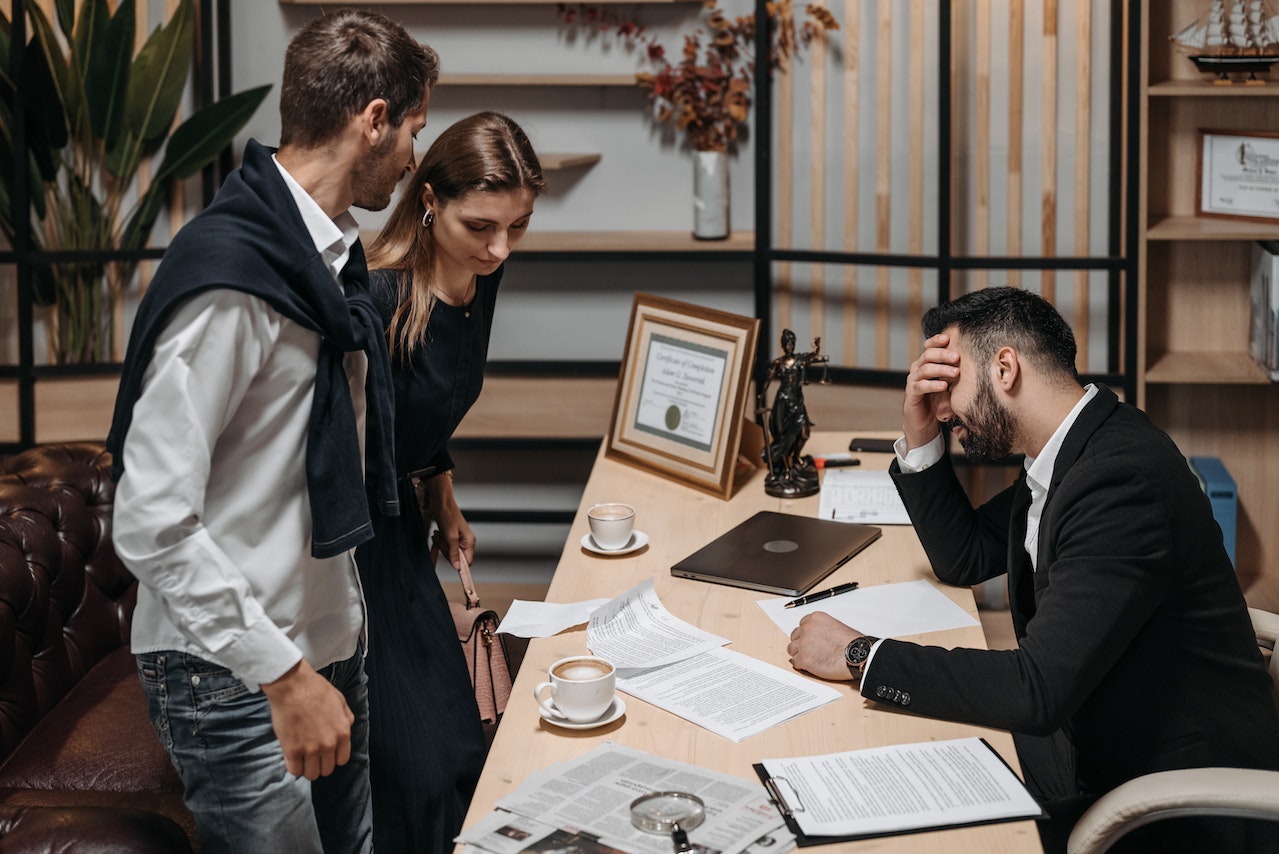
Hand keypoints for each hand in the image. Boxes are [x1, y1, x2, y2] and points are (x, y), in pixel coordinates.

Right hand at [260, 659, 353, 779]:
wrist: (293, 686)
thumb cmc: (316, 689)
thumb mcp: (340, 700)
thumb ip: (346, 717)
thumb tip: (347, 727)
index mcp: (342, 733)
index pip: (342, 760)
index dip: (333, 757)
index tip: (326, 753)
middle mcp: (329, 744)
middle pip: (327, 769)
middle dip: (320, 763)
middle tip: (312, 755)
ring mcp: (310, 749)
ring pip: (312, 774)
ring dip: (307, 768)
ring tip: (302, 758)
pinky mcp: (292, 750)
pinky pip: (295, 770)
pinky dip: (294, 767)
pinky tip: (292, 758)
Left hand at [426, 473, 474, 568]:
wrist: (441, 503)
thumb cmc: (448, 515)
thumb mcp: (451, 537)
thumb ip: (454, 553)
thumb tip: (457, 567)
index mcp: (470, 541)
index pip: (467, 561)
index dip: (458, 563)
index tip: (450, 563)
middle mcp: (465, 541)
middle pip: (456, 557)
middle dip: (446, 551)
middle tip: (442, 542)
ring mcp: (458, 539)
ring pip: (449, 552)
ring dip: (441, 545)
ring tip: (439, 535)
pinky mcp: (451, 536)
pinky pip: (445, 546)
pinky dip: (439, 542)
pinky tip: (437, 535)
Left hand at [787, 612, 863, 681]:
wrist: (858, 655)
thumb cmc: (853, 643)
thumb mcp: (836, 626)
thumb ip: (822, 629)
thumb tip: (818, 637)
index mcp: (815, 618)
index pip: (802, 625)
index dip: (806, 634)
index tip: (810, 640)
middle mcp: (807, 628)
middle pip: (795, 636)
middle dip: (801, 644)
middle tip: (811, 651)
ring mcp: (804, 643)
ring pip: (792, 649)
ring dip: (799, 654)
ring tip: (811, 659)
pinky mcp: (803, 658)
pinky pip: (795, 662)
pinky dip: (801, 665)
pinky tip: (811, 666)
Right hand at [902, 332, 958, 450]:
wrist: (925, 422)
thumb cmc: (938, 401)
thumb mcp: (950, 385)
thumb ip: (956, 374)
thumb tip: (977, 362)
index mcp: (926, 363)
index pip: (929, 347)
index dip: (937, 341)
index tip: (949, 338)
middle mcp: (918, 369)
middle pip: (927, 355)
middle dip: (943, 354)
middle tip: (957, 357)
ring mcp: (913, 381)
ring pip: (925, 369)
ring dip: (941, 369)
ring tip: (955, 373)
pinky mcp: (911, 394)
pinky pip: (921, 386)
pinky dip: (933, 385)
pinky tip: (943, 386)